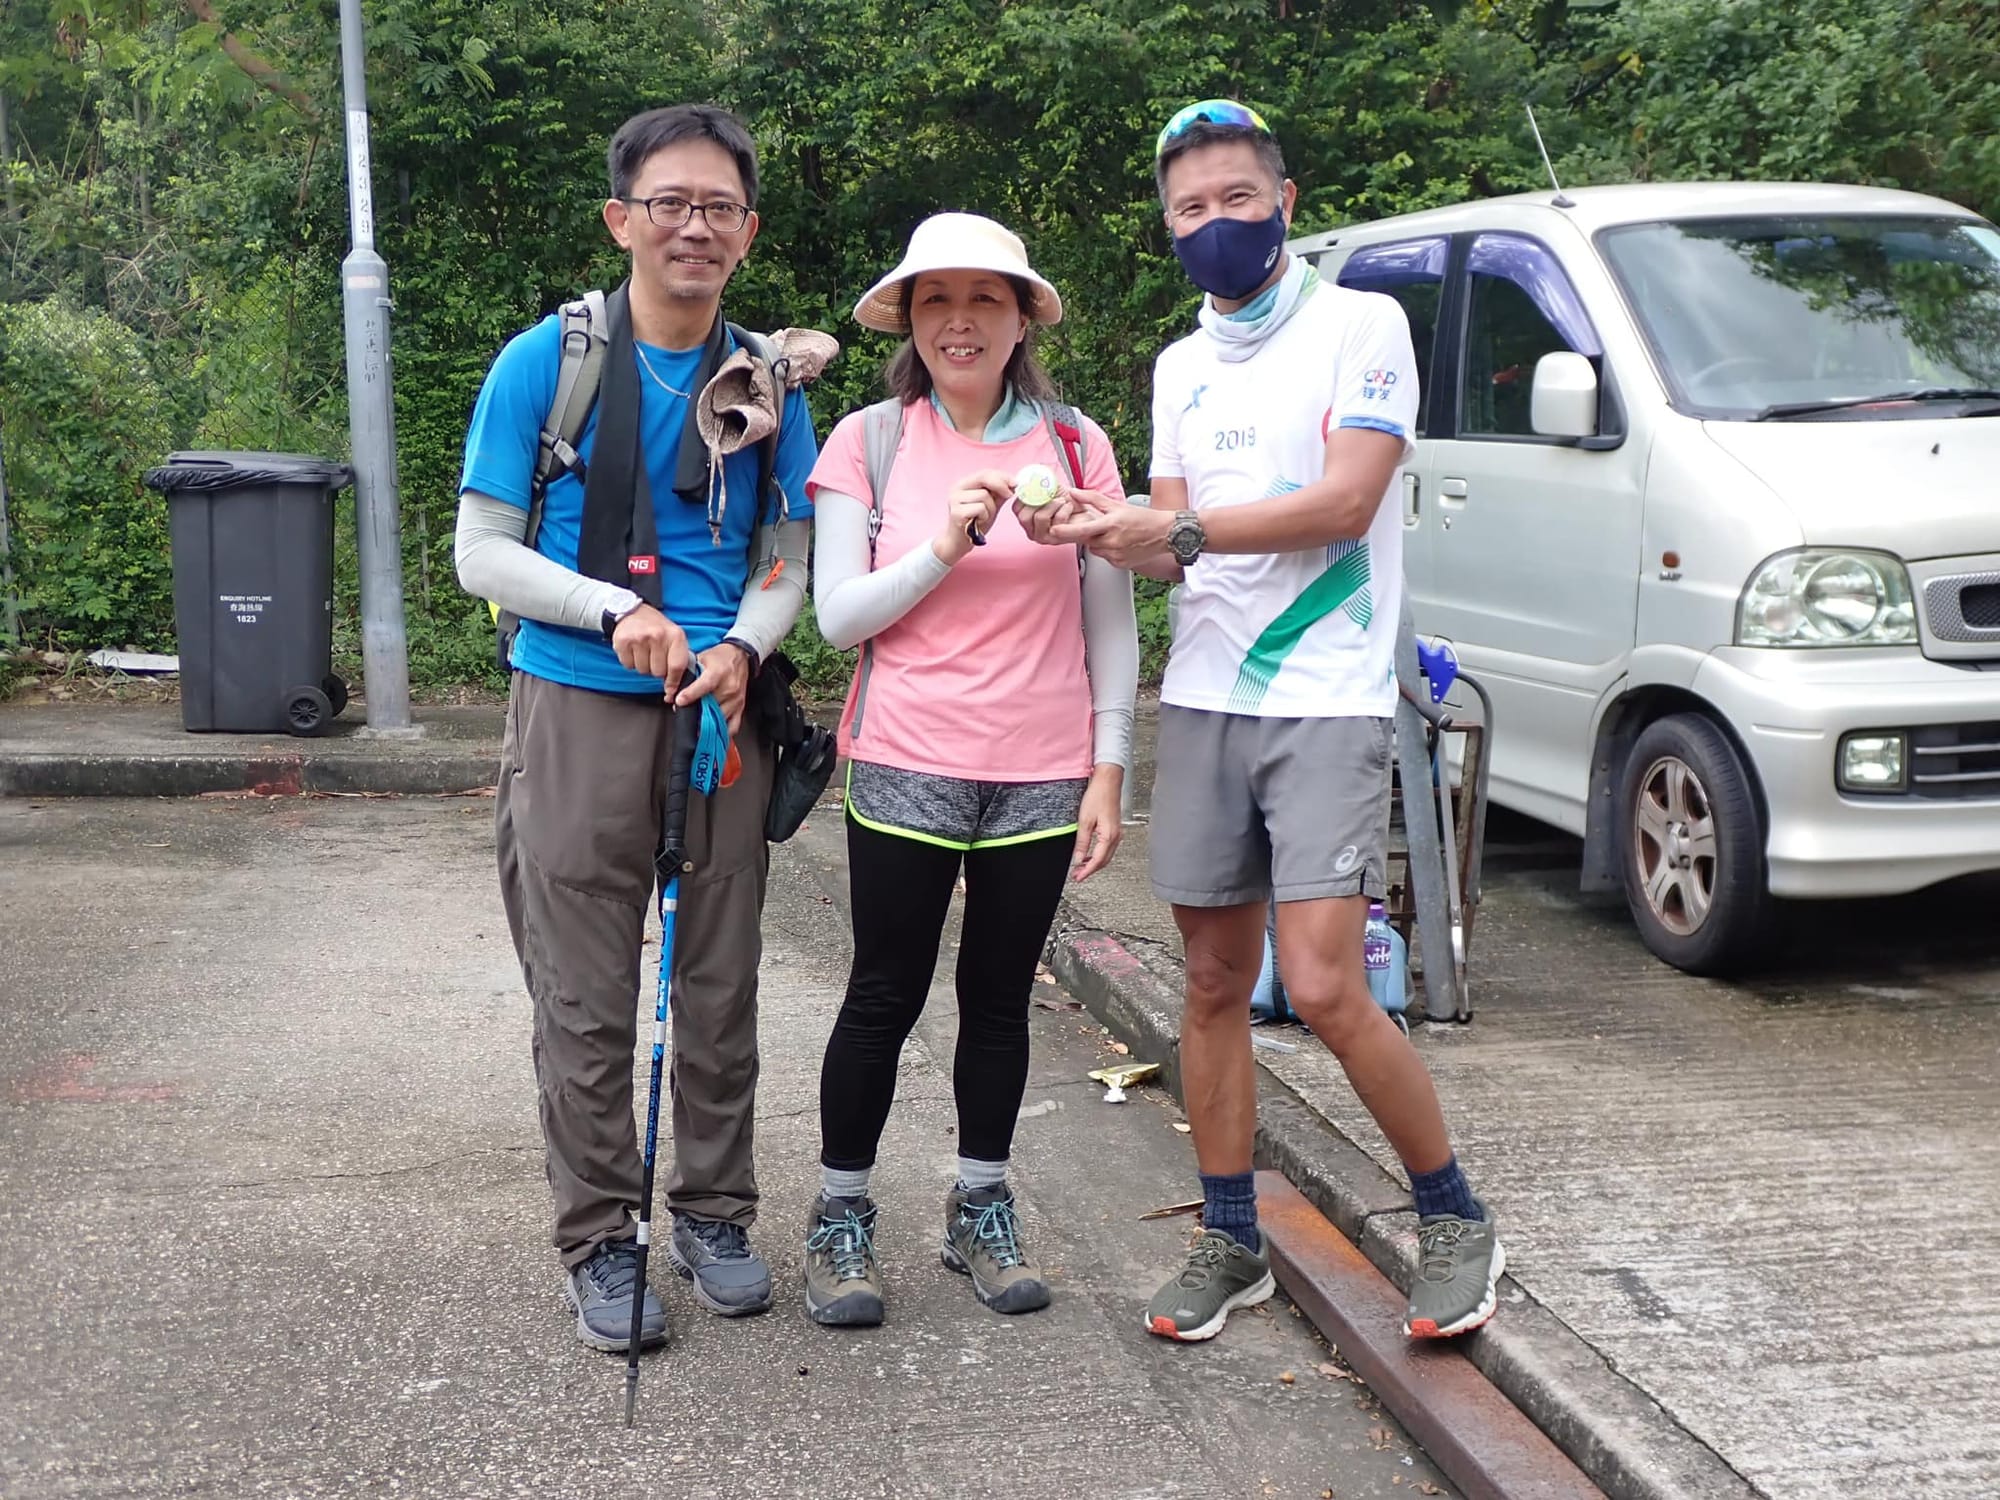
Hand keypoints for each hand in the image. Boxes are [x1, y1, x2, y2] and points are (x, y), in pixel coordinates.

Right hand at [612, 604, 690, 685]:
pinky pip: (628, 665)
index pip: (676, 667)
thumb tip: (673, 689)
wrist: (633, 611)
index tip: (670, 689)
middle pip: (658, 672)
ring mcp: (639, 638)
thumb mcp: (674, 637)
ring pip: (643, 671)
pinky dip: (631, 662)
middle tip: (654, 656)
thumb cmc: (656, 627)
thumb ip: (678, 661)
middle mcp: (658, 635)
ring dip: (643, 666)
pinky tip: (634, 650)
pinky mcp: (623, 641)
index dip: (673, 681)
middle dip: (657, 669)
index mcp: (675, 635)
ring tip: (644, 651)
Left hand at [675, 641, 752, 734]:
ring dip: (706, 723)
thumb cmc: (720, 657)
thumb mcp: (702, 658)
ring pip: (720, 718)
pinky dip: (722, 732)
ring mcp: (736, 699)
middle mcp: (729, 687)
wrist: (740, 656)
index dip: (691, 694)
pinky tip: (713, 732)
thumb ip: (688, 673)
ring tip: (696, 726)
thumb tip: (673, 690)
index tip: (679, 701)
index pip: (704, 685)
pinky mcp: (740, 707)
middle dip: (695, 712)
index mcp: (718, 672)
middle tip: (684, 714)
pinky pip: (733, 726)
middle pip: (711, 705)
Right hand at [933, 470, 1012, 563]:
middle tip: (1009, 495)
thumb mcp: (990, 504)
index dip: (1002, 476)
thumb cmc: (975, 523)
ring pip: (984, 495)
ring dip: (991, 508)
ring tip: (984, 517)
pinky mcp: (956, 513)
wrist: (959, 542)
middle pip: (983, 478)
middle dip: (1000, 486)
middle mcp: (956, 489)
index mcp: (964, 484)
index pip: (985, 472)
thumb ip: (999, 493)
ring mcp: (954, 500)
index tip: (1015, 483)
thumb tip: (1013, 483)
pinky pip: (980, 508)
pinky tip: (978, 522)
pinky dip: (984, 516)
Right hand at [1013, 482, 1102, 544]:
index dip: (1025, 495)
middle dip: (1038, 500)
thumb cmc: (1070, 504)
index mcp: (1027, 518)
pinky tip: (1068, 508)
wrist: (1087, 516)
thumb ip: (1042, 483)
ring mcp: (1042, 536)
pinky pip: (1056, 521)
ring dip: (1052, 505)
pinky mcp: (1055, 539)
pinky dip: (1064, 510)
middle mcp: (1031, 530)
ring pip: (1039, 518)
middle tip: (1049, 495)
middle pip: (1023, 516)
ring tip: (1062, 501)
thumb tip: (1035, 474)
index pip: (1016, 508)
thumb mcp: (1054, 489)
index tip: (1034, 486)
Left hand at [1050, 501, 1175, 570]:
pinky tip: (1121, 544)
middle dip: (1087, 535)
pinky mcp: (1120, 564)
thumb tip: (1073, 493)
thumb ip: (1092, 499)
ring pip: (1096, 550)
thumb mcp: (1117, 505)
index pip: (1082, 530)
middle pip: (1087, 541)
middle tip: (1099, 527)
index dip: (1066, 532)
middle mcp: (1112, 542)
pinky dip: (1109, 551)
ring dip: (1099, 543)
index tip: (1053, 531)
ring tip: (1115, 534)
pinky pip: (1106, 558)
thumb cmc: (1143, 518)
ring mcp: (1116, 555)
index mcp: (1110, 525)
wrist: (1165, 534)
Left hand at [1070, 765, 1124, 881]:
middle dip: (1090, 870)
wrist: (1107, 782)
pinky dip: (1098, 854)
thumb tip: (1077, 858)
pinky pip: (1107, 848)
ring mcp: (1116, 833)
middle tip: (1077, 875)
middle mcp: (1116, 836)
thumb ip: (1082, 842)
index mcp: (1109, 836)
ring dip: (1094, 863)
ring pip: (1106, 855)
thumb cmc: (1098, 796)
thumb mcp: (1084, 821)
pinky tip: (1089, 854)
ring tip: (1080, 867)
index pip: (1097, 861)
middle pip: (1103, 861)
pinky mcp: (1114, 829)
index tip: (1077, 877)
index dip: (1086, 871)